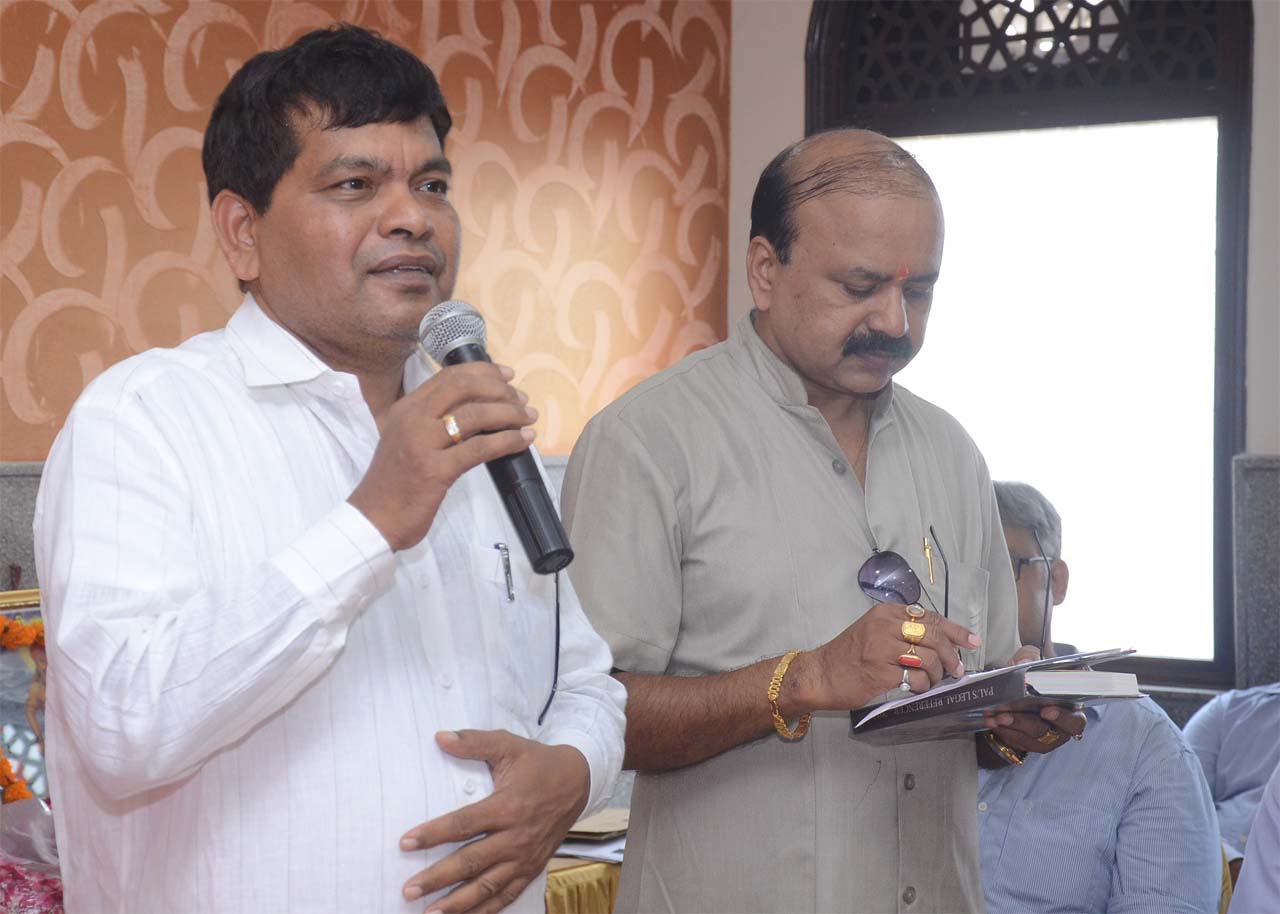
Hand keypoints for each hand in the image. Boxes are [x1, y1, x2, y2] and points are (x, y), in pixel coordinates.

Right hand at [348, 363, 536, 550]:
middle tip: (522, 399)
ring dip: (509, 413)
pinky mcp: (435, 470)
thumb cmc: (394, 484)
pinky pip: (480, 448)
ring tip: (528, 417)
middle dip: (500, 389)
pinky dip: (507, 441)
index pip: (449, 376)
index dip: (483, 371)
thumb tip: (478, 410)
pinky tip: (523, 439)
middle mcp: (412, 419)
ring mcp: (422, 443)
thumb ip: (434, 422)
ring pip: (475, 415)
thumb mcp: (408, 440)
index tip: (507, 375)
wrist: (372, 519)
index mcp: (406, 408)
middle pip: (464, 387)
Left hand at [400, 730, 589, 912]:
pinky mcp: (531, 869)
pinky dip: (485, 910)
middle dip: (437, 878)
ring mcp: (525, 858)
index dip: (433, 834)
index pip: (464, 824)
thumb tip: (440, 737)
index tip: (406, 843)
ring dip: (457, 904)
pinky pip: (507, 896)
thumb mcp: (509, 745)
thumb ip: (474, 742)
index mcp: (508, 806)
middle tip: (408, 890)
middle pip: (471, 862)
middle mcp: (516, 837)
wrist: (578, 782)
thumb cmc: (538, 763)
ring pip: (487, 887)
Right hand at [783, 603, 980, 715]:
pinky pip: (916, 678)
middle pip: (934, 636)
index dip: (955, 630)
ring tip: (931, 681)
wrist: (820, 674)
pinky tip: (915, 688)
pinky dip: (922, 685)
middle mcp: (885, 625)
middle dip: (952, 655)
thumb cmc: (848, 654)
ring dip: (937, 674)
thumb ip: (902, 629)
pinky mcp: (882, 671)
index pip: (930, 617)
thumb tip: (940, 639)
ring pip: (929, 658)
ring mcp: (883, 648)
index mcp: (886, 613)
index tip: (972, 641)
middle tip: (957, 669)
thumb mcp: (873, 630)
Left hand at [983, 647, 1086, 753]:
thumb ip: (1030, 658)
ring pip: (1028, 739)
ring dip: (1008, 727)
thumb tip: (1024, 663)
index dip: (1062, 717)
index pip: (1075, 720)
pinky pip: (1016, 741)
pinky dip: (1002, 731)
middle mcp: (1061, 728)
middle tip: (1004, 715)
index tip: (1045, 711)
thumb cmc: (1034, 673)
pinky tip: (991, 720)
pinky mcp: (1029, 742)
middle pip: (1045, 731)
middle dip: (1022, 722)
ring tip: (992, 717)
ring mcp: (1045, 738)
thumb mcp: (1033, 659)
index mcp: (1072, 709)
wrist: (1020, 684)